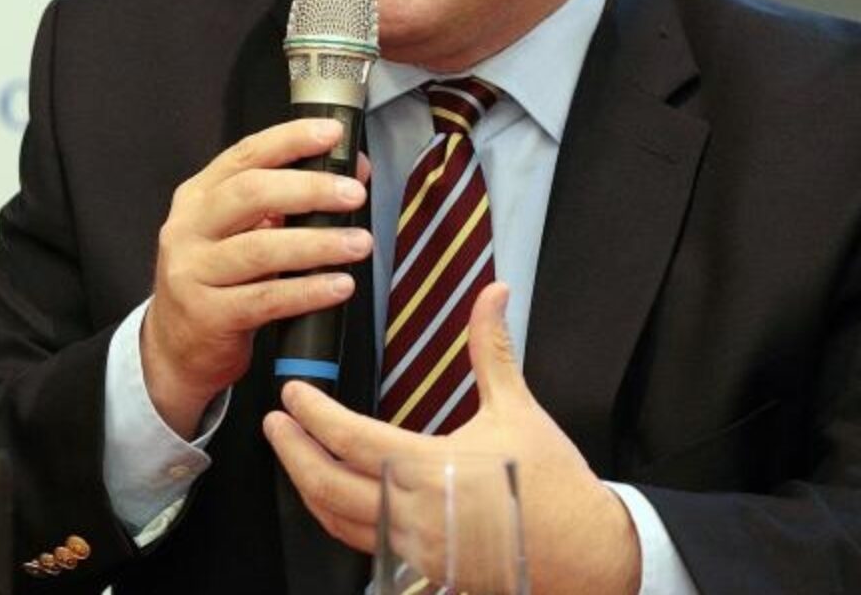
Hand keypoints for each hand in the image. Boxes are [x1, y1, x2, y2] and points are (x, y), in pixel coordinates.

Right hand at [141, 118, 372, 436]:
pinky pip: (265, 299)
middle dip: (309, 189)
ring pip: (260, 249)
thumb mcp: (240, 234)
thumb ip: (286, 203)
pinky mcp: (207, 315)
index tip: (331, 134)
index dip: (289, 140)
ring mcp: (193, 272)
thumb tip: (351, 172)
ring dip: (318, 243)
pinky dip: (308, 291)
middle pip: (250, 194)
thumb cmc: (217, 281)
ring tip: (359, 243)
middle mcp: (188, 228)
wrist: (174, 348)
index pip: (245, 155)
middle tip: (354, 194)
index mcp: (198, 197)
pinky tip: (339, 286)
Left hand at [263, 282, 640, 594]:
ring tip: (292, 454)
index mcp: (431, 469)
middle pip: (327, 485)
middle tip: (274, 422)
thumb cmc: (554, 484)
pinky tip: (330, 495)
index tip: (292, 393)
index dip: (313, 414)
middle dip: (291, 451)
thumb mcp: (519, 409)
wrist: (586, 553)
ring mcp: (415, 547)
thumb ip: (491, 349)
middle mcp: (414, 513)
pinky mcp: (422, 566)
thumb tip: (492, 294)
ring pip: (337, 520)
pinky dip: (336, 516)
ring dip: (307, 485)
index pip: (350, 439)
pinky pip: (362, 542)